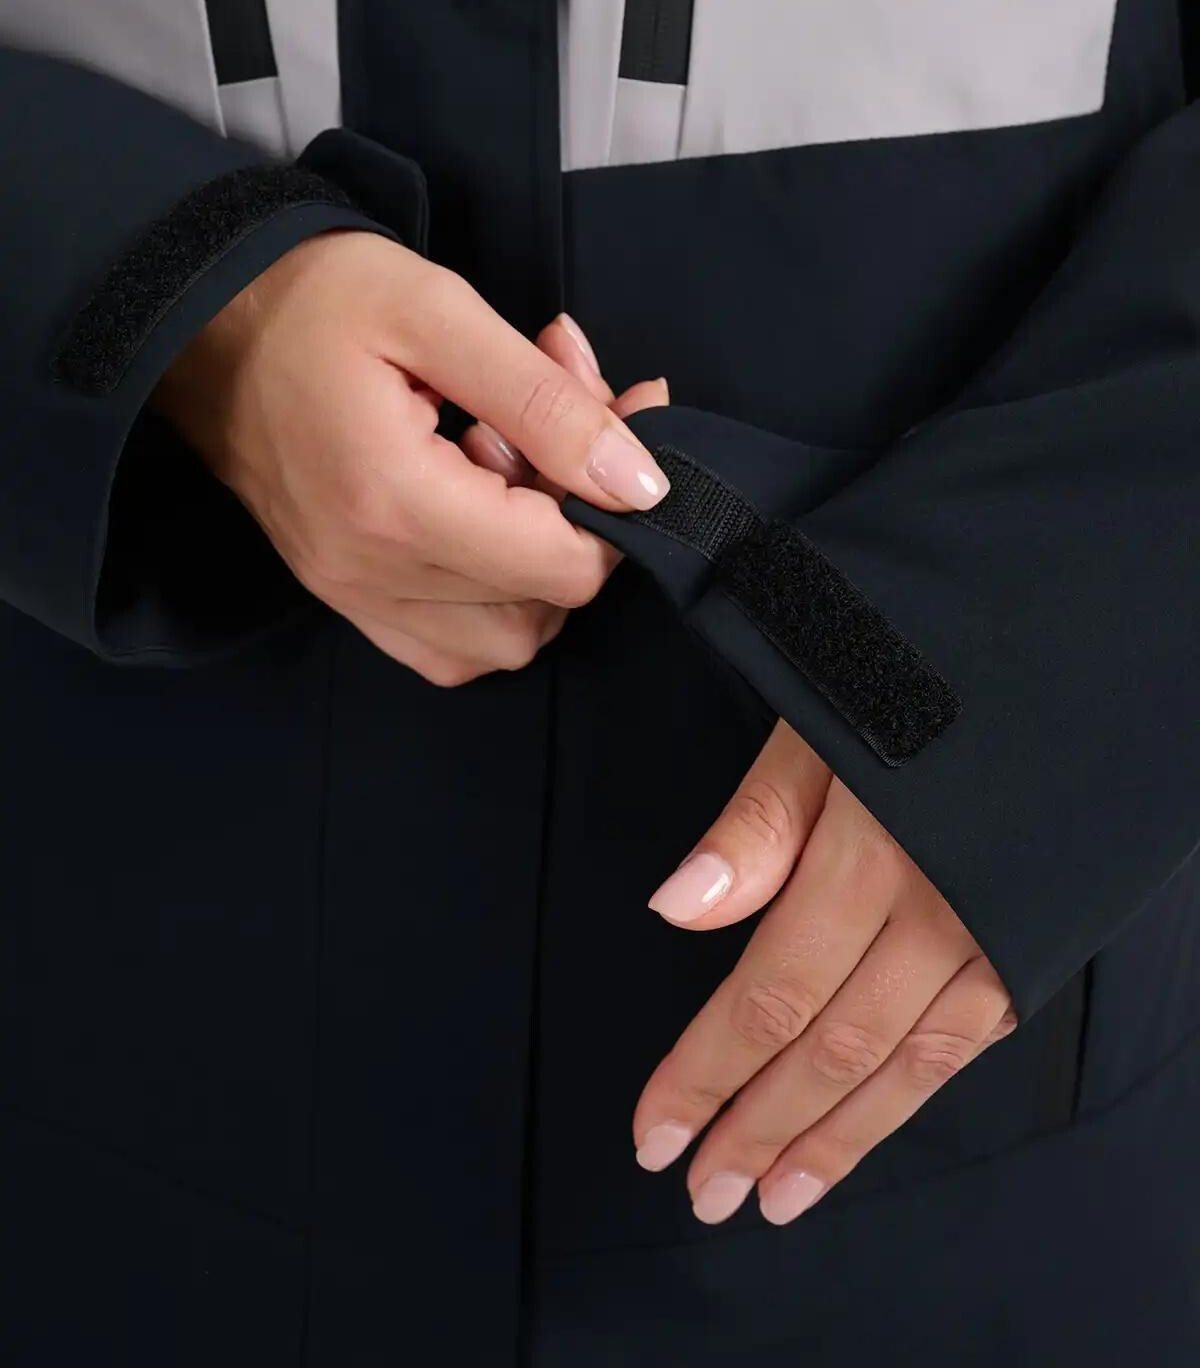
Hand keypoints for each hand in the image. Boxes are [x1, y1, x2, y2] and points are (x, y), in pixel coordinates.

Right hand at [154, 229, 668, 680]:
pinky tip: (479, 506)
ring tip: (506, 462)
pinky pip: (446, 644)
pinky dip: (491, 594)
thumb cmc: (313, 298)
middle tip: (560, 421)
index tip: (621, 420)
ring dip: (537, 562)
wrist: (197, 318)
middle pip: (543, 608)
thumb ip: (547, 403)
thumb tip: (640, 482)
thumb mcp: (440, 314)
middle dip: (580, 519)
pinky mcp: (342, 593)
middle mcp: (369, 573)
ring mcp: (350, 594)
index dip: (618, 505)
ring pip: (502, 640)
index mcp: (395, 503)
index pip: (564, 567)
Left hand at [633, 721, 1014, 1224]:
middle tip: (704, 1195)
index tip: (653, 1134)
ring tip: (775, 1199)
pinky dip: (908, 1096)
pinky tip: (865, 1128)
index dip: (707, 1074)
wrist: (1073, 655)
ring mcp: (995, 936)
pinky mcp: (1034, 942)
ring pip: (904, 1067)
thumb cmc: (925, 671)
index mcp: (872, 857)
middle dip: (760, 1129)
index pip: (769, 996)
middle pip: (831, 1050)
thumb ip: (758, 823)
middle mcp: (939, 913)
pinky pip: (967, 1044)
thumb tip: (676, 911)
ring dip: (834, 1139)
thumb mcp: (823, 716)